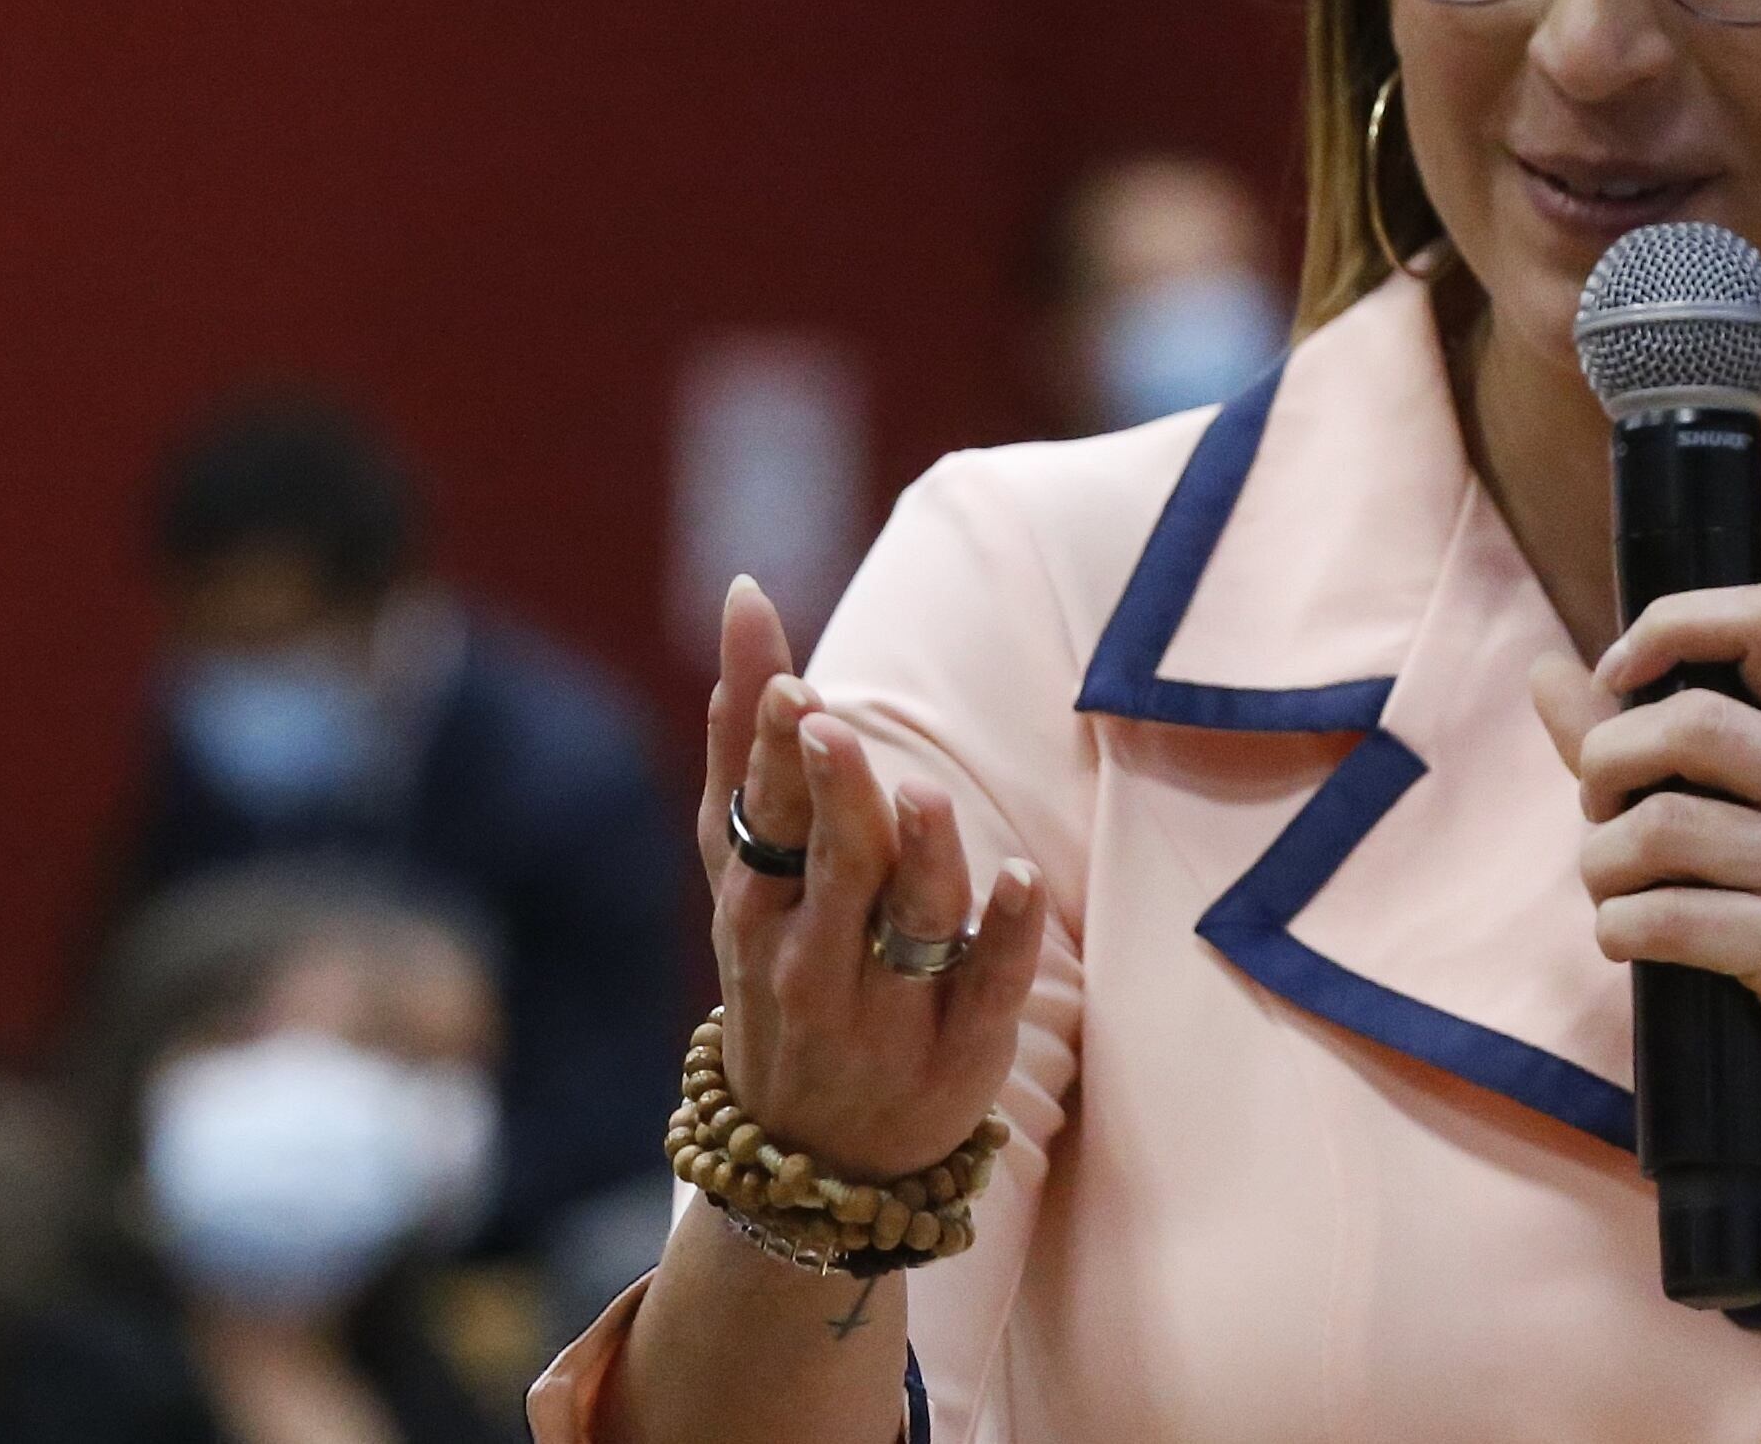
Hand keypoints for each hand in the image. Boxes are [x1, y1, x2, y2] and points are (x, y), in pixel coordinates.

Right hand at [696, 577, 1043, 1181]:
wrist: (813, 1157)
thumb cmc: (780, 970)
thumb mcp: (743, 875)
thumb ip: (741, 745)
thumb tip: (745, 604)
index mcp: (758, 905)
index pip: (764, 812)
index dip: (772, 749)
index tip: (787, 683)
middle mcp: (813, 956)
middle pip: (834, 858)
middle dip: (833, 793)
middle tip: (827, 721)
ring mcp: (888, 1008)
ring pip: (909, 917)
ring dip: (919, 853)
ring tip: (922, 796)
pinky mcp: (961, 1051)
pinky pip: (987, 985)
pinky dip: (1003, 936)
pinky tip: (1018, 882)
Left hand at [1529, 586, 1760, 1233]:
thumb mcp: (1737, 837)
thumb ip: (1641, 752)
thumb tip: (1546, 668)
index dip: (1669, 627)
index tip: (1615, 676)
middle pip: (1689, 720)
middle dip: (1606, 766)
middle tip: (1597, 818)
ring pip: (1663, 824)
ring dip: (1601, 866)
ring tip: (1611, 897)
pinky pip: (1668, 913)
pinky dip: (1619, 929)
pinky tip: (1627, 945)